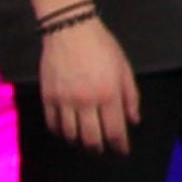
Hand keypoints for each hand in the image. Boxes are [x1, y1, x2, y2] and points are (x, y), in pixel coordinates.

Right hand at [37, 19, 142, 156]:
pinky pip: (53, 123)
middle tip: (101, 150)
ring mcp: (64, 100)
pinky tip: (67, 131)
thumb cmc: (102, 47)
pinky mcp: (48, 97)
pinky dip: (60, 132)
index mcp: (109, 94)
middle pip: (91, 138)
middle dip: (98, 148)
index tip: (122, 151)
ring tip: (84, 142)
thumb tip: (133, 120)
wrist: (70, 30)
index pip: (114, 130)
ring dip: (79, 142)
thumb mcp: (124, 68)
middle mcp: (86, 101)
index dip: (119, 145)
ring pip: (70, 134)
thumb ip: (130, 96)